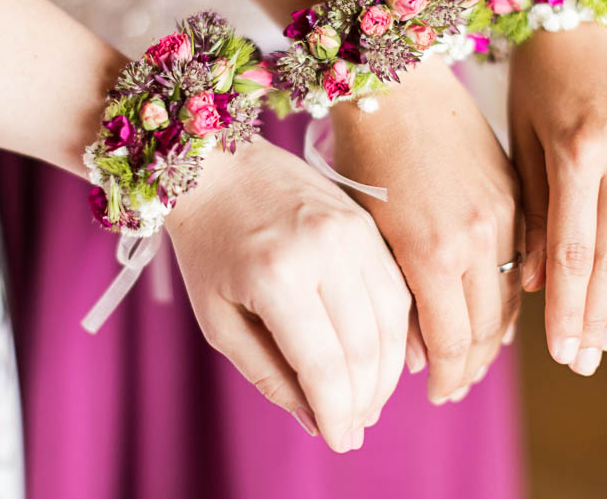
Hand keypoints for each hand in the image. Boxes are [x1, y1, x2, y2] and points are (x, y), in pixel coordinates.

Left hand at [167, 137, 409, 452]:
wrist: (219, 166)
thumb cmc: (209, 246)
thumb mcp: (219, 318)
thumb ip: (267, 373)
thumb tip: (317, 420)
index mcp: (275, 275)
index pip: (323, 365)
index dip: (337, 413)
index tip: (342, 442)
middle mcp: (322, 249)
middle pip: (365, 347)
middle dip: (365, 398)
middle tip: (356, 424)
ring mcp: (351, 230)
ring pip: (392, 319)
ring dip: (386, 370)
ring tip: (369, 398)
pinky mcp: (366, 221)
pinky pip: (397, 287)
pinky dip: (397, 330)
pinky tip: (384, 356)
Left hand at [330, 56, 521, 403]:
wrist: (397, 79)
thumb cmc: (361, 151)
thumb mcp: (366, 231)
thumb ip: (394, 297)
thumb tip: (421, 354)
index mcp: (432, 253)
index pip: (453, 343)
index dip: (448, 379)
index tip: (436, 397)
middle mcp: (479, 239)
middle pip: (490, 330)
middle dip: (472, 366)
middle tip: (454, 387)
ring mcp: (505, 215)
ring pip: (513, 299)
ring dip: (497, 335)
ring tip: (474, 357)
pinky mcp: (516, 193)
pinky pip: (526, 261)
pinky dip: (512, 293)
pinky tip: (496, 308)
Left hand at [509, 24, 606, 374]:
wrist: (585, 18)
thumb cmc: (535, 80)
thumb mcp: (519, 140)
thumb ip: (530, 212)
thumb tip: (532, 287)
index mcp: (577, 152)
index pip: (574, 253)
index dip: (567, 309)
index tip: (560, 353)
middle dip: (597, 316)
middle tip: (582, 360)